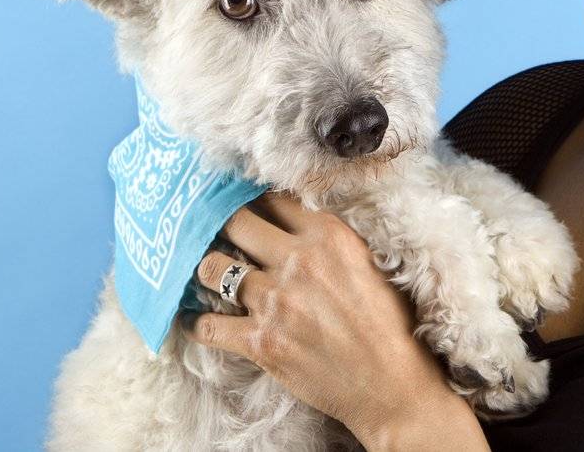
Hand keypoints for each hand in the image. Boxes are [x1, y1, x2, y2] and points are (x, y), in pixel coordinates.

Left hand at [181, 192, 487, 450]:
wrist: (392, 384)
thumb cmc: (390, 323)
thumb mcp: (369, 262)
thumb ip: (331, 239)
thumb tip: (298, 219)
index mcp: (328, 235)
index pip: (272, 199)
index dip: (252, 198)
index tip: (240, 201)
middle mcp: (297, 261)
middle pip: (234, 222)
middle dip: (220, 223)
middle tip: (212, 229)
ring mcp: (275, 302)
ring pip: (212, 268)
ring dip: (206, 270)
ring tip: (207, 273)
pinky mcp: (261, 342)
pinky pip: (208, 326)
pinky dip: (195, 323)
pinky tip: (192, 319)